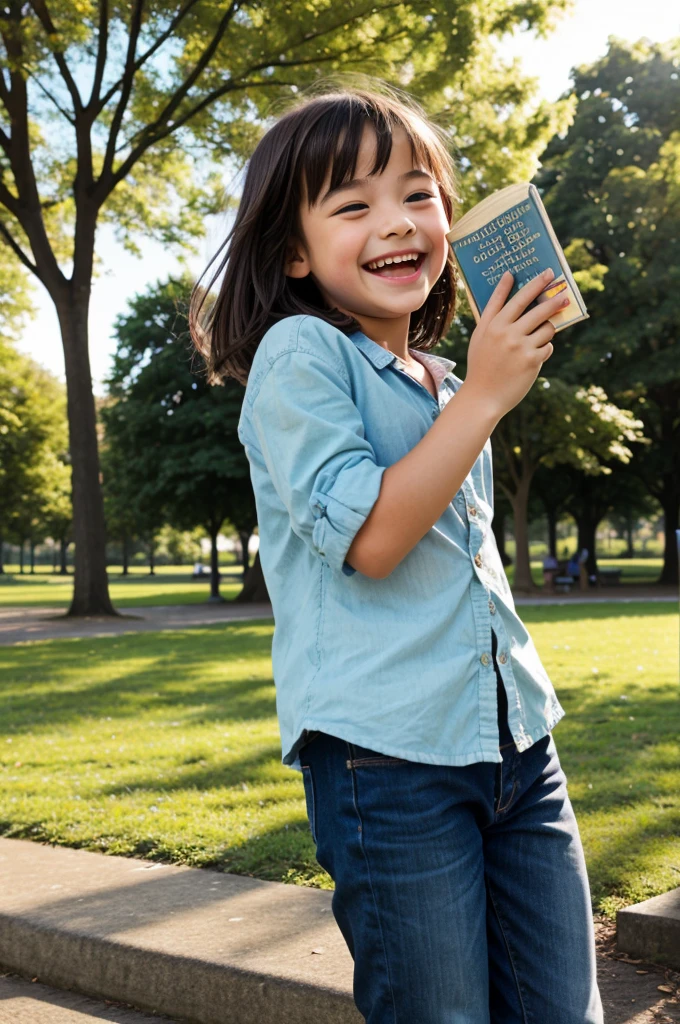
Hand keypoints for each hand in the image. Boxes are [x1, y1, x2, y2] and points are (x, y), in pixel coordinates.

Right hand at [465, 268, 568, 419]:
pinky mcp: (532, 361)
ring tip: (539, 337)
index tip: (547, 273)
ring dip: (547, 330)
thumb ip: (492, 312)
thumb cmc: (481, 364)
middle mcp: (506, 333)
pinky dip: (543, 350)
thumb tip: (506, 284)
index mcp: (493, 325)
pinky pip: (547, 348)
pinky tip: (531, 358)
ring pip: (546, 329)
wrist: (482, 397)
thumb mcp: (480, 337)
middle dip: (554, 299)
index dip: (533, 285)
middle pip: (538, 309)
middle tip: (564, 293)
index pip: (516, 298)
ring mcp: (520, 347)